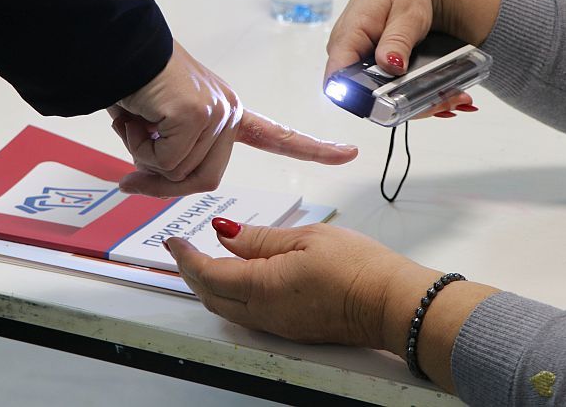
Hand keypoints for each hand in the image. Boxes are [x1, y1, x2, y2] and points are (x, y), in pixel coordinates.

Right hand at [109, 41, 357, 196]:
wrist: (117, 47)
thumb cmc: (133, 82)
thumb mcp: (155, 129)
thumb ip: (163, 159)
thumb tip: (134, 186)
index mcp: (227, 111)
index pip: (276, 135)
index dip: (310, 149)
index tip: (348, 154)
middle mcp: (229, 112)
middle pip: (203, 180)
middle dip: (161, 178)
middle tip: (135, 157)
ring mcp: (216, 113)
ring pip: (179, 173)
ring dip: (145, 155)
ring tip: (137, 118)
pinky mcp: (196, 115)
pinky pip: (165, 161)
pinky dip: (140, 147)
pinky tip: (136, 116)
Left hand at [166, 220, 412, 346]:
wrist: (392, 303)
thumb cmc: (357, 266)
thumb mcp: (305, 238)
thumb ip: (259, 239)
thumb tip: (225, 236)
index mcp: (262, 287)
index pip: (208, 274)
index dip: (186, 257)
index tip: (173, 240)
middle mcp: (263, 313)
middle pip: (211, 297)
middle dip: (191, 273)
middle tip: (183, 250)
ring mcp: (277, 325)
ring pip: (227, 309)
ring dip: (210, 286)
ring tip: (206, 259)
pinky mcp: (291, 329)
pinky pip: (247, 314)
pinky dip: (231, 294)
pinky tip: (239, 275)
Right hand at [325, 0, 501, 117]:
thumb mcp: (408, 11)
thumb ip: (397, 39)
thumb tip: (389, 65)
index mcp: (347, 38)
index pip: (337, 80)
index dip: (358, 99)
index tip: (391, 106)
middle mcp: (350, 57)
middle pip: (365, 97)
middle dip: (403, 106)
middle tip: (441, 101)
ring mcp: (364, 66)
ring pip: (384, 99)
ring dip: (419, 104)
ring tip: (454, 97)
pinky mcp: (379, 71)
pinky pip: (395, 92)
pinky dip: (421, 96)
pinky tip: (447, 94)